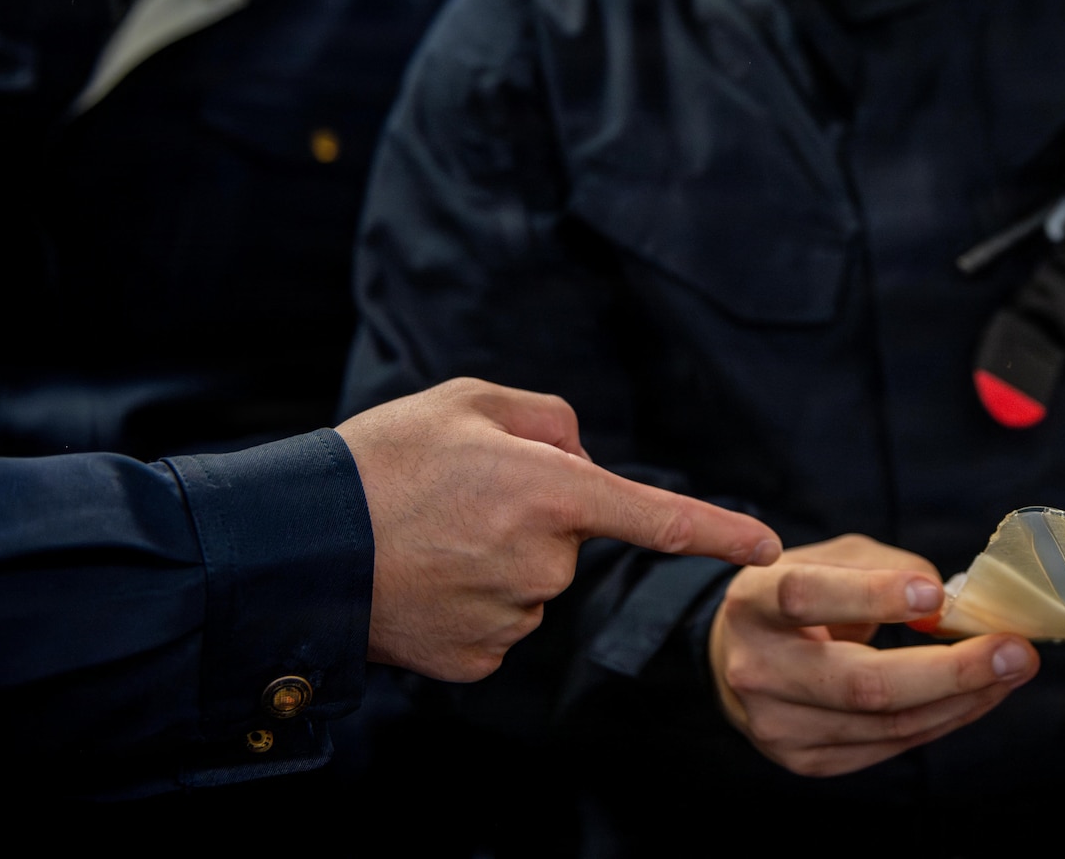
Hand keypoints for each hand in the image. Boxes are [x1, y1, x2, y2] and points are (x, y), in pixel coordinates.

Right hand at [337, 378, 781, 681]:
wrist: (295, 546)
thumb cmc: (383, 461)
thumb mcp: (468, 402)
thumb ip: (547, 419)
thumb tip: (585, 459)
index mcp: (549, 491)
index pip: (656, 516)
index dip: (717, 531)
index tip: (768, 546)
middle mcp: (541, 561)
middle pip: (569, 542)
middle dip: (533, 520)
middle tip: (459, 501)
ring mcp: (509, 619)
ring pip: (533, 586)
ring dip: (499, 563)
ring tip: (430, 539)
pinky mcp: (476, 662)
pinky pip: (498, 626)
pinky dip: (471, 605)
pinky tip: (425, 583)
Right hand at [709, 534, 1039, 776]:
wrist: (738, 659)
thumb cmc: (797, 595)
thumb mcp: (828, 557)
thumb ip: (884, 566)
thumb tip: (944, 600)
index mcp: (756, 603)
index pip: (809, 597)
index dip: (875, 595)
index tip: (937, 594)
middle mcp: (759, 670)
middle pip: (861, 682)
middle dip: (950, 670)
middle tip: (1014, 650)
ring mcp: (780, 727)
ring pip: (887, 722)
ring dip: (963, 698)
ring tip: (1013, 668)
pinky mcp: (807, 761)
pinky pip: (890, 745)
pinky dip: (944, 719)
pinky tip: (980, 694)